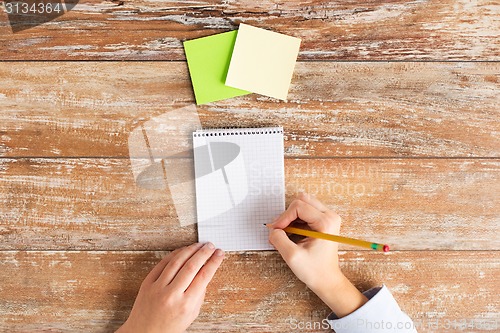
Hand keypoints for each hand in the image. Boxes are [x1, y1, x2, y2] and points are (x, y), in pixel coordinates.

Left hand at [116, 242, 224, 332]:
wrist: (143, 332)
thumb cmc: (169, 327)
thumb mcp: (191, 315)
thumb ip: (199, 294)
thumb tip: (205, 272)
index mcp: (186, 304)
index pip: (204, 276)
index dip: (214, 262)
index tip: (219, 254)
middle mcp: (172, 294)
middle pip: (192, 266)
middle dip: (204, 253)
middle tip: (211, 246)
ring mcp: (158, 287)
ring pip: (177, 261)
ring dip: (190, 250)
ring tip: (199, 245)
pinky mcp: (147, 282)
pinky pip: (163, 263)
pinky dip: (175, 254)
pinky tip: (183, 250)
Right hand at [268, 193, 366, 316]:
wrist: (327, 280)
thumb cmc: (315, 270)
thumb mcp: (292, 256)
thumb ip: (278, 239)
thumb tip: (273, 229)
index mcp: (325, 222)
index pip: (298, 206)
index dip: (283, 217)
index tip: (276, 231)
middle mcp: (330, 216)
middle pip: (302, 200)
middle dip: (287, 215)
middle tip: (279, 230)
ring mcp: (328, 218)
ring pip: (303, 205)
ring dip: (290, 218)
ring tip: (285, 234)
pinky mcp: (324, 222)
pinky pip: (305, 212)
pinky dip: (295, 221)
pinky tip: (291, 234)